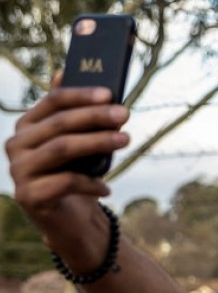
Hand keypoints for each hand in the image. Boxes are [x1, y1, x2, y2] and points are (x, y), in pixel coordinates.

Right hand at [5, 81, 129, 228]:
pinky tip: (107, 188)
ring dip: (97, 142)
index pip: (53, 101)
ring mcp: (19, 171)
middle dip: (95, 117)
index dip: (81, 95)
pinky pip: (65, 182)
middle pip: (59, 124)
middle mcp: (16, 145)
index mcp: (28, 126)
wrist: (71, 219)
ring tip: (126, 140)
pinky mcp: (28, 196)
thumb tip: (67, 72)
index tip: (110, 93)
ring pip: (61, 149)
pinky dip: (91, 183)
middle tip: (124, 115)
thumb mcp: (80, 142)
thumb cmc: (77, 174)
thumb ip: (77, 114)